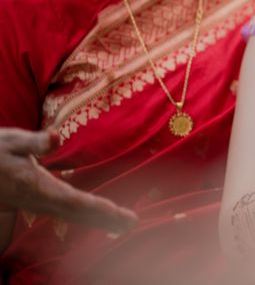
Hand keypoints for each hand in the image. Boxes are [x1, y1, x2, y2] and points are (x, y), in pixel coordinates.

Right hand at [0, 128, 136, 233]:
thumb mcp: (11, 141)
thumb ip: (34, 141)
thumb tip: (55, 137)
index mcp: (37, 186)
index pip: (73, 200)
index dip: (96, 208)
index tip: (117, 213)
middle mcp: (39, 200)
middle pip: (77, 213)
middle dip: (104, 219)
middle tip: (132, 224)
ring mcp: (38, 204)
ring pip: (73, 215)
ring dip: (99, 220)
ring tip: (125, 226)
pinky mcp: (38, 203)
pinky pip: (67, 213)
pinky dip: (87, 216)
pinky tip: (101, 219)